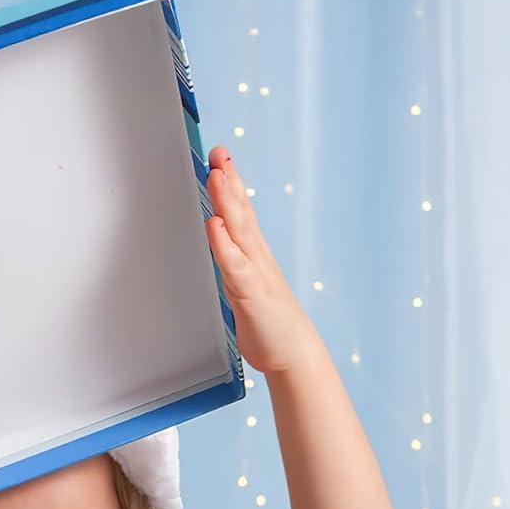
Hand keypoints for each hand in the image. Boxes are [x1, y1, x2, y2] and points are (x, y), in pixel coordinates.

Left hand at [204, 147, 313, 376]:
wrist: (295, 356)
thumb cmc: (272, 328)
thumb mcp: (246, 294)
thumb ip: (233, 273)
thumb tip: (223, 260)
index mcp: (255, 258)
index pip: (242, 215)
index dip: (232, 186)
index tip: (222, 160)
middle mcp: (257, 259)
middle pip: (241, 213)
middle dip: (229, 181)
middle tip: (218, 152)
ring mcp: (255, 274)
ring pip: (238, 231)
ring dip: (226, 202)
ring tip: (216, 175)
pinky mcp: (251, 294)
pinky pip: (233, 266)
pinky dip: (223, 244)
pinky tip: (214, 225)